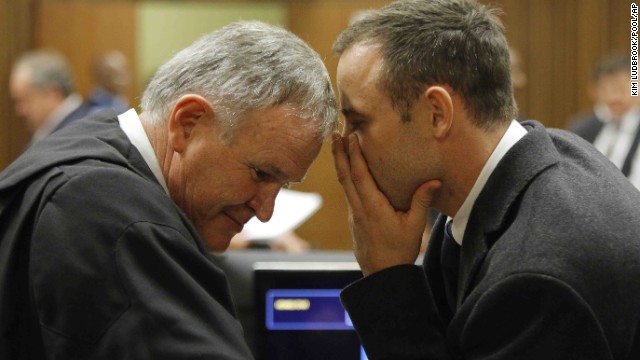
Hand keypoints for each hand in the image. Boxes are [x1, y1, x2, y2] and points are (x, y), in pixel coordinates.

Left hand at [332, 133, 440, 275]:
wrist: (382, 275)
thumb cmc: (399, 251)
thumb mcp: (414, 226)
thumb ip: (422, 202)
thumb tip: (435, 180)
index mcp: (372, 207)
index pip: (360, 175)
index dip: (354, 155)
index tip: (350, 136)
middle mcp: (359, 208)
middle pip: (345, 175)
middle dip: (339, 153)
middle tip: (334, 132)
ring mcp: (354, 213)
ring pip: (343, 183)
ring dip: (340, 162)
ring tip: (337, 144)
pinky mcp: (354, 218)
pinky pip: (347, 192)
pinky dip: (345, 176)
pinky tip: (347, 169)